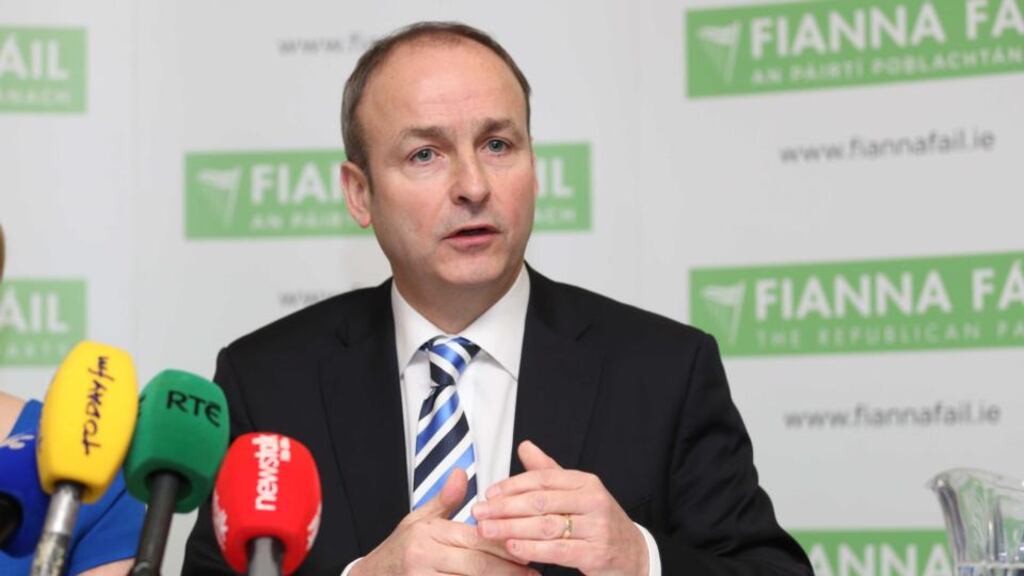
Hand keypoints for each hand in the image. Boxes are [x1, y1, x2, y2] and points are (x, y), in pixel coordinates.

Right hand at [352, 468, 540, 575]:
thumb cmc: (398, 550)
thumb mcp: (417, 521)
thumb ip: (444, 501)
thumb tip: (461, 474)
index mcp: (428, 534)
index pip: (475, 538)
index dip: (504, 544)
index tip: (527, 547)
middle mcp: (425, 558)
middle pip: (477, 565)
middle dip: (509, 570)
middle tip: (533, 571)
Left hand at [473, 441, 649, 575]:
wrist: (634, 555)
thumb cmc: (599, 523)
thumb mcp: (578, 494)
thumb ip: (549, 472)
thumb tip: (525, 446)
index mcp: (586, 483)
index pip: (542, 479)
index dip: (512, 486)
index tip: (488, 494)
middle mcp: (594, 501)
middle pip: (540, 502)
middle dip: (504, 508)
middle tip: (479, 513)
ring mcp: (597, 528)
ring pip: (545, 526)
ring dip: (511, 528)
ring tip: (487, 531)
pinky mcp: (596, 554)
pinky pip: (557, 551)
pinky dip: (531, 549)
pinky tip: (512, 548)